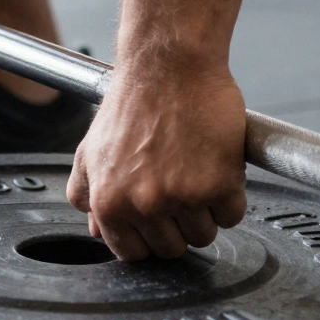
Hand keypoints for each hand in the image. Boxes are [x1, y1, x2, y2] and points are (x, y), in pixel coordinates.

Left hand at [67, 63, 247, 259]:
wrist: (169, 66)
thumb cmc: (133, 102)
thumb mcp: (89, 151)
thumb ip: (86, 195)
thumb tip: (97, 231)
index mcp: (109, 202)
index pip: (132, 253)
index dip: (147, 238)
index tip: (156, 224)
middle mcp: (143, 205)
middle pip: (172, 249)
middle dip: (177, 226)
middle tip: (178, 192)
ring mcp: (182, 197)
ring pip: (204, 235)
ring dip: (205, 212)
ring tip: (196, 174)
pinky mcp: (219, 184)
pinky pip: (233, 215)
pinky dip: (231, 198)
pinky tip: (216, 169)